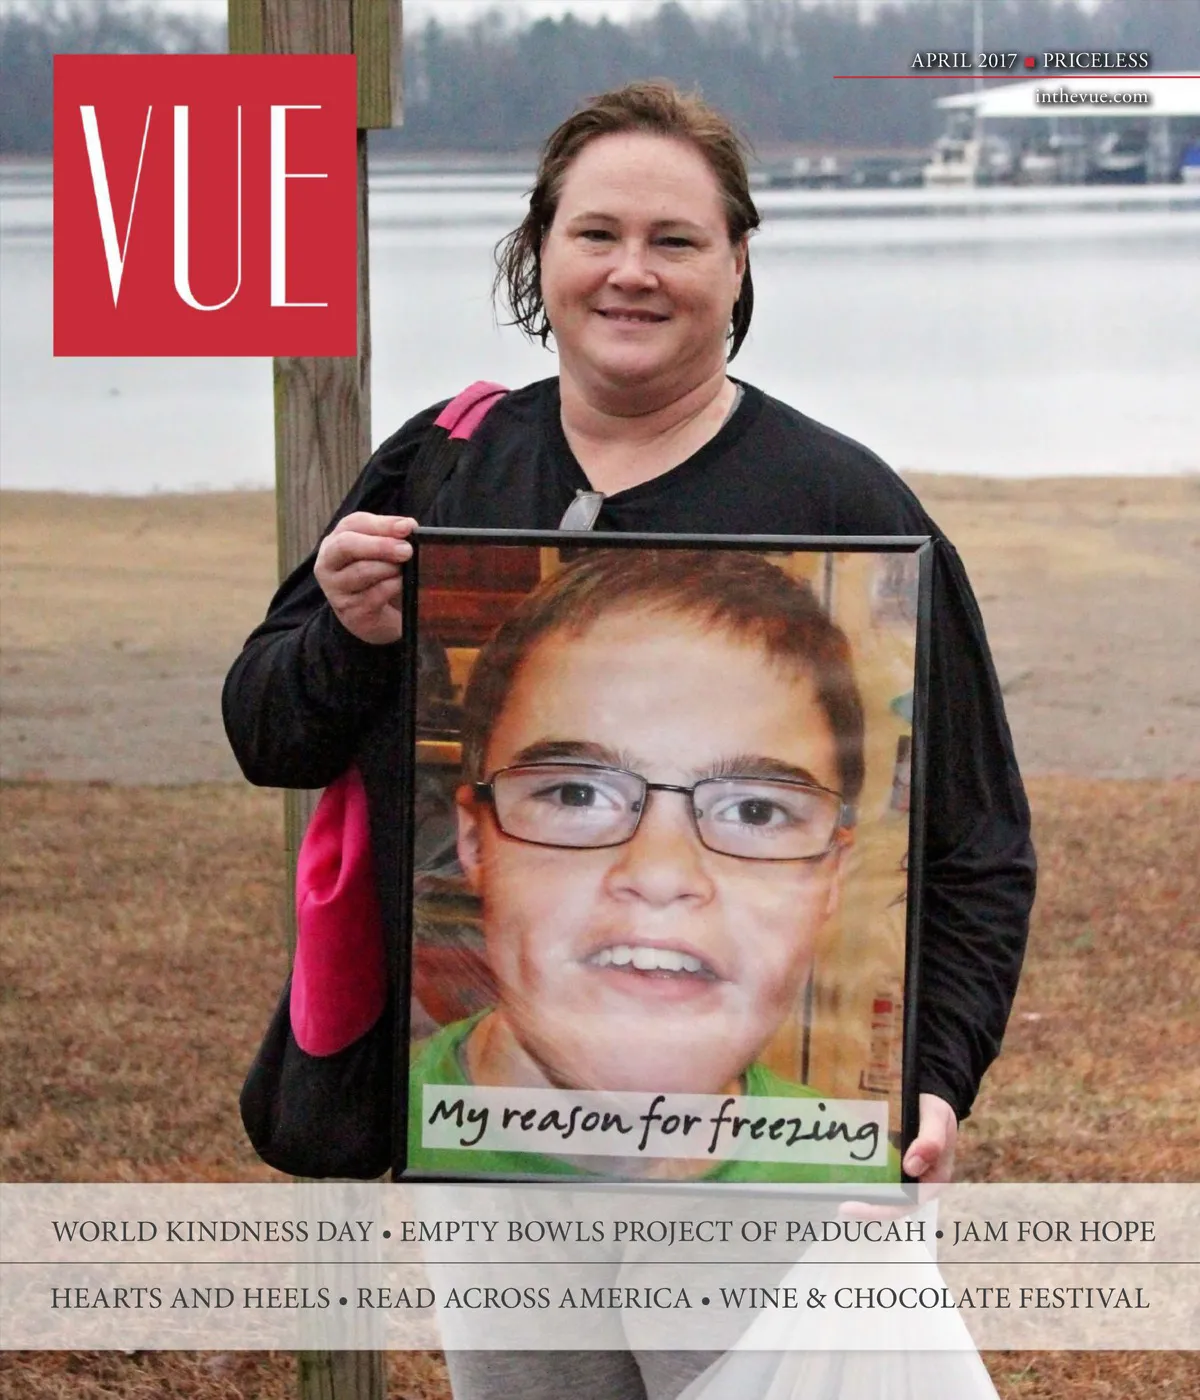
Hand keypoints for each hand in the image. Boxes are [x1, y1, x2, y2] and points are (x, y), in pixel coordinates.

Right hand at [314, 513, 415, 645]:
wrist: (379, 619)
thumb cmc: (381, 578)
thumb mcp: (383, 554)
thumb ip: (392, 537)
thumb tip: (408, 526)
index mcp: (336, 541)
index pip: (354, 524)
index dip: (383, 524)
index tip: (408, 527)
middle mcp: (328, 563)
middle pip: (346, 545)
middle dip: (380, 545)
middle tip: (407, 550)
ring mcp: (335, 589)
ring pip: (361, 571)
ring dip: (389, 569)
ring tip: (404, 570)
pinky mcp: (349, 612)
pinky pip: (373, 595)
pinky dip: (392, 588)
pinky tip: (401, 586)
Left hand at [839, 1093, 957, 1221]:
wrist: (931, 1096)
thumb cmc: (936, 1109)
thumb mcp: (937, 1118)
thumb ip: (930, 1141)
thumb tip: (911, 1167)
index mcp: (934, 1179)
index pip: (907, 1203)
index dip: (880, 1209)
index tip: (852, 1206)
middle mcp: (919, 1182)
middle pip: (893, 1204)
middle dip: (867, 1208)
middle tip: (841, 1206)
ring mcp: (906, 1175)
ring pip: (885, 1194)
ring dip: (863, 1198)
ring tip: (837, 1196)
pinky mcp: (894, 1165)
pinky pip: (879, 1178)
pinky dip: (863, 1181)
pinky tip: (842, 1178)